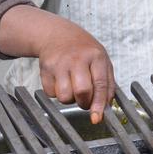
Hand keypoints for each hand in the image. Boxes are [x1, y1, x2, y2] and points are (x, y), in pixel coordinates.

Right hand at [0, 6, 114, 123]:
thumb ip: (107, 83)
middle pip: (82, 91)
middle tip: (85, 100)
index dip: (99, 104)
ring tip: (72, 88)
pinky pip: (51, 94)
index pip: (100, 84)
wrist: (58, 35)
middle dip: (84, 102)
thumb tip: (106, 106)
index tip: (97, 118)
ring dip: (70, 99)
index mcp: (96, 56)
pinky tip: (61, 82)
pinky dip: (57, 93)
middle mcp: (78, 59)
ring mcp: (60, 64)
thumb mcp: (101, 60)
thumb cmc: (83, 51)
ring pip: (65, 96)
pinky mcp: (45, 69)